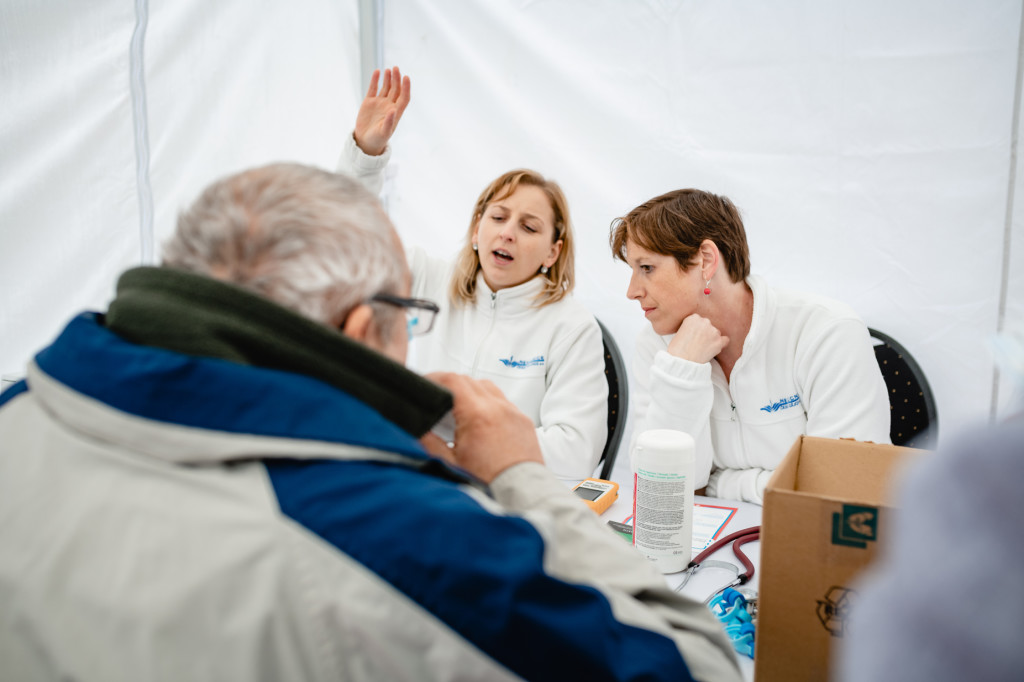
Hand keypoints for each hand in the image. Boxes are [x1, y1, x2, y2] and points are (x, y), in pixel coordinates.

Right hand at [354, 66, 410, 155]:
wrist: (365, 141)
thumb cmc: (377, 139)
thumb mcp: (384, 133)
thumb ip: (389, 122)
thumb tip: (393, 110)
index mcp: (396, 113)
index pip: (404, 97)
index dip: (406, 88)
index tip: (406, 77)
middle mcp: (389, 106)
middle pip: (396, 89)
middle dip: (397, 79)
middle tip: (396, 68)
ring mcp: (379, 103)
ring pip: (386, 87)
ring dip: (388, 78)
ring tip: (388, 70)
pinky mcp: (369, 102)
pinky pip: (373, 88)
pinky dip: (375, 80)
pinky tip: (377, 72)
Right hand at [426, 372, 543, 482]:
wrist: (521, 496)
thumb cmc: (489, 484)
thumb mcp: (450, 464)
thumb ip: (429, 442)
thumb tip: (417, 428)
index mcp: (478, 415)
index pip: (453, 381)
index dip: (435, 378)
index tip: (425, 383)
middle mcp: (498, 409)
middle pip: (469, 381)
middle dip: (450, 384)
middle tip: (437, 395)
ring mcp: (513, 413)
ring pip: (488, 387)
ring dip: (471, 391)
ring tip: (458, 406)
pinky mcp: (523, 422)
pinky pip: (503, 401)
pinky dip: (489, 402)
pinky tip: (480, 418)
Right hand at [666, 313, 728, 363]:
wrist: (682, 362)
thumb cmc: (677, 350)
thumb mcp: (679, 332)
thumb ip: (690, 327)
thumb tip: (697, 331)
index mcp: (693, 318)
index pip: (698, 320)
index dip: (696, 329)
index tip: (693, 336)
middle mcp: (704, 322)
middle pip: (707, 325)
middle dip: (704, 332)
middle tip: (698, 343)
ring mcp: (713, 331)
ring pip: (716, 333)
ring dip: (711, 339)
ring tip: (703, 348)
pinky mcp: (719, 342)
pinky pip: (725, 340)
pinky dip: (721, 344)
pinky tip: (714, 348)